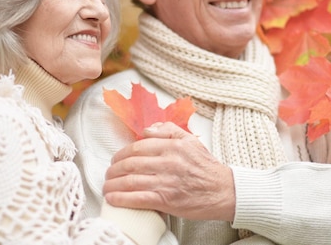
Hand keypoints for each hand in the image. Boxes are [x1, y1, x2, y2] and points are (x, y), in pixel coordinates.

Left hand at [103, 122, 235, 220]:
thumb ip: (169, 130)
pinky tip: (113, 198)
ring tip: (107, 186)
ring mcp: (166, 182)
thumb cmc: (206, 167)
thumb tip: (147, 129)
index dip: (121, 154)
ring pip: (130, 181)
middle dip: (113, 170)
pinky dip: (122, 198)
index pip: (137, 147)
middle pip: (130, 163)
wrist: (224, 191)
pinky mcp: (166, 200)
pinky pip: (138, 198)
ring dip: (113, 184)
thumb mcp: (191, 140)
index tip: (115, 159)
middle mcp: (168, 162)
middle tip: (108, 174)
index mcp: (172, 146)